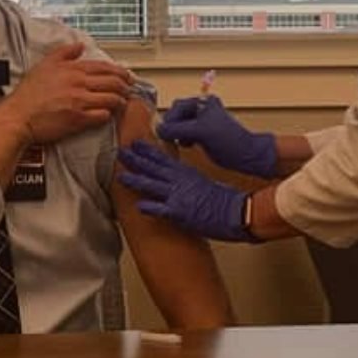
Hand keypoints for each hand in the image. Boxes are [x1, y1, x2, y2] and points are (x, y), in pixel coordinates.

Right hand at [2, 42, 136, 145]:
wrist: (17, 118)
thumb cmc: (28, 94)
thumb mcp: (44, 65)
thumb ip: (64, 53)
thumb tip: (80, 46)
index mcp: (73, 70)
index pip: (105, 67)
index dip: (119, 71)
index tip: (126, 75)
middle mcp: (79, 84)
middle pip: (113, 82)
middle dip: (125, 85)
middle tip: (129, 89)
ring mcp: (80, 102)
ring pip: (112, 98)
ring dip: (120, 101)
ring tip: (122, 103)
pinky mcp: (78, 119)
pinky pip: (102, 116)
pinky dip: (108, 115)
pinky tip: (108, 115)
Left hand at [117, 140, 255, 240]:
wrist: (237, 210)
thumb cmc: (225, 199)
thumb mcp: (205, 183)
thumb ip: (190, 181)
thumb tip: (182, 181)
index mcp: (187, 173)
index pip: (163, 158)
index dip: (147, 151)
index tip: (136, 144)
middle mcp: (180, 181)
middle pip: (153, 167)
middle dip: (136, 159)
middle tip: (121, 151)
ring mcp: (178, 196)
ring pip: (151, 185)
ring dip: (135, 180)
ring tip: (121, 175)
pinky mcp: (179, 212)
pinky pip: (159, 209)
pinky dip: (148, 207)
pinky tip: (137, 206)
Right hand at [156, 95, 278, 178]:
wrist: (244, 155)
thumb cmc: (228, 140)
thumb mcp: (200, 131)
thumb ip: (178, 128)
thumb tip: (159, 129)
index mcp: (204, 102)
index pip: (177, 106)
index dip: (170, 119)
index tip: (164, 133)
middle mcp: (203, 109)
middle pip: (177, 115)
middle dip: (173, 127)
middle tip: (172, 138)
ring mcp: (203, 122)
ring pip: (180, 126)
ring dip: (177, 134)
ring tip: (183, 142)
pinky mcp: (203, 134)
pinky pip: (185, 134)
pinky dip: (182, 140)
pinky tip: (188, 145)